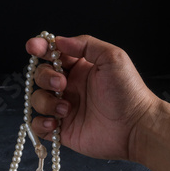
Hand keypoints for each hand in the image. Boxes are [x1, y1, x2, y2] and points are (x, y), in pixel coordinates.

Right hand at [26, 34, 158, 160]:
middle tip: (62, 82)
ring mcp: (64, 107)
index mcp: (80, 66)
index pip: (53, 53)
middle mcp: (70, 85)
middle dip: (45, 76)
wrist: (136, 126)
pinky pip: (38, 125)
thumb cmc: (129, 91)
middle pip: (40, 74)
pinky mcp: (63, 129)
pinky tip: (55, 123)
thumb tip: (59, 41)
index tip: (33, 46)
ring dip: (46, 101)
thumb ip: (85, 45)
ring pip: (37, 98)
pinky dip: (40, 123)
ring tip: (66, 108)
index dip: (40, 48)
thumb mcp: (112, 57)